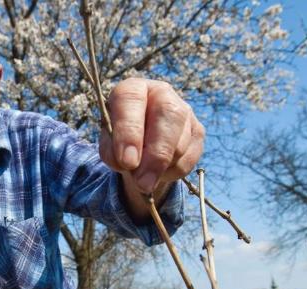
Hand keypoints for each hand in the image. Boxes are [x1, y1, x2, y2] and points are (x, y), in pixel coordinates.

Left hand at [100, 78, 205, 192]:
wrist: (140, 146)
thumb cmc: (120, 141)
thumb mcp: (108, 145)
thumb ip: (113, 153)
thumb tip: (132, 165)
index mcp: (133, 89)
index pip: (131, 101)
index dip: (129, 132)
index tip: (127, 162)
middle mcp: (162, 93)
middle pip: (169, 115)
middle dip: (156, 154)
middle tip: (143, 183)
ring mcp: (184, 111)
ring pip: (180, 142)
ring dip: (161, 168)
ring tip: (144, 177)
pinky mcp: (198, 131)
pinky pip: (189, 158)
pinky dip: (173, 173)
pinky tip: (159, 172)